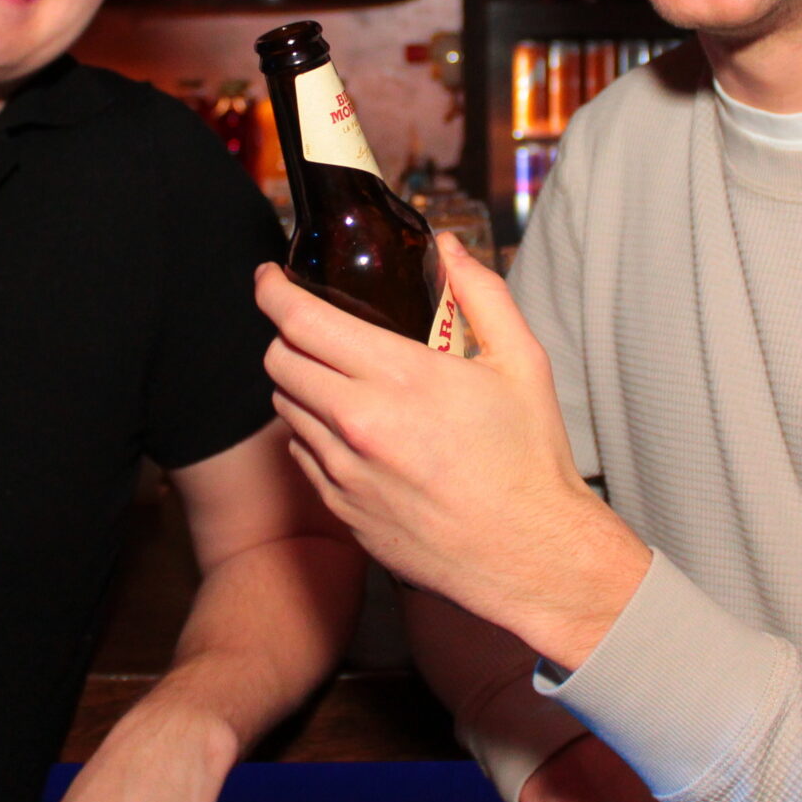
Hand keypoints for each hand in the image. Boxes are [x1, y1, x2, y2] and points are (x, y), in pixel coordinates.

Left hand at [255, 234, 649, 667]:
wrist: (530, 554)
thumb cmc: (530, 459)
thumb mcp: (522, 363)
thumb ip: (481, 294)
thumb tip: (446, 247)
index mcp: (401, 378)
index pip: (300, 320)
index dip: (272, 290)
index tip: (270, 278)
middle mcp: (360, 424)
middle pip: (278, 361)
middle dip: (286, 334)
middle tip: (312, 328)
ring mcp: (344, 472)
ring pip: (285, 408)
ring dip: (300, 383)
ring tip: (337, 378)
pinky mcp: (342, 510)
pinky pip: (302, 456)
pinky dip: (314, 432)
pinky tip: (352, 430)